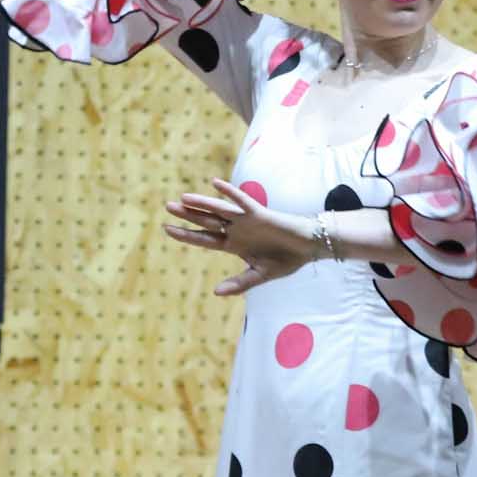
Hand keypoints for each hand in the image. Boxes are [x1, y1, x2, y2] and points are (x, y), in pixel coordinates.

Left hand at [162, 178, 318, 296]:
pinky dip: (229, 193)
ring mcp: (246, 221)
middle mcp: (236, 230)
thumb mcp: (260, 275)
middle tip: (168, 208)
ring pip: (219, 210)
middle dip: (188, 216)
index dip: (187, 235)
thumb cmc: (286, 260)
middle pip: (207, 222)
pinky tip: (215, 184)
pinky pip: (242, 201)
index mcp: (234, 245)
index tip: (168, 229)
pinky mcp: (259, 213)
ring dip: (202, 204)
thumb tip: (216, 292)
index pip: (205, 239)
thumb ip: (239, 283)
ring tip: (183, 198)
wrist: (308, 247)